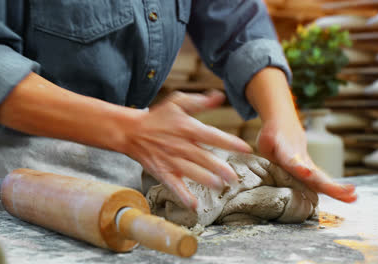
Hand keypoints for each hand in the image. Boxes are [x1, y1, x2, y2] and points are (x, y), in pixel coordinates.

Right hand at [120, 91, 251, 208]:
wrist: (132, 131)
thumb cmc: (158, 117)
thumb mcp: (177, 103)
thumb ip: (199, 102)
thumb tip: (220, 96)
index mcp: (186, 127)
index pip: (211, 135)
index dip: (230, 142)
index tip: (246, 149)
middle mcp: (180, 145)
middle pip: (203, 157)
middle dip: (220, 168)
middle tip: (235, 177)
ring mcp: (171, 160)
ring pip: (191, 172)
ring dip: (206, 180)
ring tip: (220, 186)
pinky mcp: (162, 172)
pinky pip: (173, 186)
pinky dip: (183, 196)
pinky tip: (193, 205)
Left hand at [256, 118, 356, 202]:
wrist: (285, 124)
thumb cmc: (272, 137)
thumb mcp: (266, 141)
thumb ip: (268, 148)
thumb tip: (261, 160)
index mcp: (286, 152)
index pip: (293, 161)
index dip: (299, 167)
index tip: (306, 172)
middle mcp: (301, 160)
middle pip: (315, 173)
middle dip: (328, 184)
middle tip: (345, 192)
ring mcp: (309, 165)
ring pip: (322, 179)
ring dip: (337, 189)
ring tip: (353, 197)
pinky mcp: (312, 169)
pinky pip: (323, 181)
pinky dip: (337, 190)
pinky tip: (352, 198)